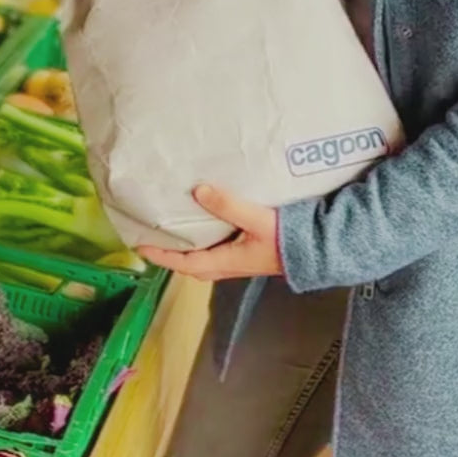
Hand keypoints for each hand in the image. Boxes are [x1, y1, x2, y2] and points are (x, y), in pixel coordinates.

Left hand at [139, 186, 281, 281]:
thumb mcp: (256, 219)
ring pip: (203, 259)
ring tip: (171, 230)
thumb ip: (228, 205)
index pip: (185, 263)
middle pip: (191, 265)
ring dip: (185, 249)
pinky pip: (216, 251)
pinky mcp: (247, 253)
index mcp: (227, 261)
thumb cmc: (287, 237)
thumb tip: (197, 191)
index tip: (140, 245)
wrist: (317, 248)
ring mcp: (239, 260)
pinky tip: (202, 225)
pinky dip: (201, 242)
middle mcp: (229, 264)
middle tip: (152, 237)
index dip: (162, 255)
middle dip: (170, 254)